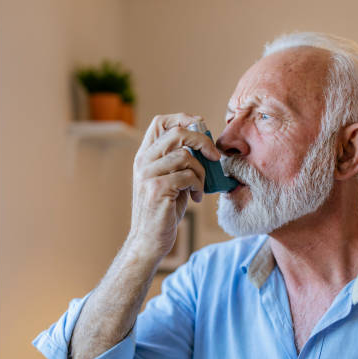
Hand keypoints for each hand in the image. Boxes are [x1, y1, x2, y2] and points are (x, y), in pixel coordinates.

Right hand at [127, 113, 220, 258]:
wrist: (149, 240)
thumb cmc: (164, 209)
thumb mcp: (171, 179)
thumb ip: (181, 160)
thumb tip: (205, 143)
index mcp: (145, 155)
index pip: (160, 122)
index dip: (183, 118)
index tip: (201, 127)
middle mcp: (143, 161)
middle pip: (177, 133)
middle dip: (202, 141)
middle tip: (214, 156)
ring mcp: (147, 175)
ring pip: (185, 156)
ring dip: (201, 172)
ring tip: (199, 187)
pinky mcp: (156, 189)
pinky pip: (187, 176)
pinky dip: (198, 186)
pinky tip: (195, 198)